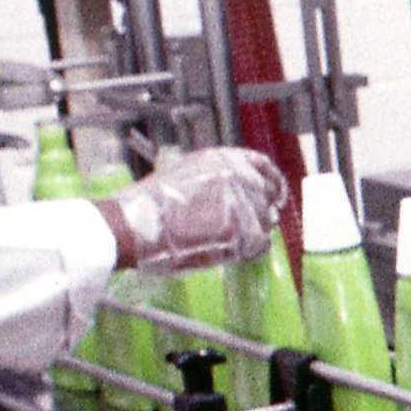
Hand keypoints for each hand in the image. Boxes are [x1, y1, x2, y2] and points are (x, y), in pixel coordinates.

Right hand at [104, 146, 285, 273]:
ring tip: (224, 240)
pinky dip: (250, 251)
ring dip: (252, 232)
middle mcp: (239, 175)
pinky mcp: (244, 230)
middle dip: (259, 212)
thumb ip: (216, 180)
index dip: (273, 183)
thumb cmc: (152, 206)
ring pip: (266, 221)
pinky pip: (262, 244)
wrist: (135, 225)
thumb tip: (239, 195)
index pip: (263, 166)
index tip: (276, 195)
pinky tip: (231, 252)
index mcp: (224, 159)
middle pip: (266, 196)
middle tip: (245, 228)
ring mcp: (244, 202)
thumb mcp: (187, 174)